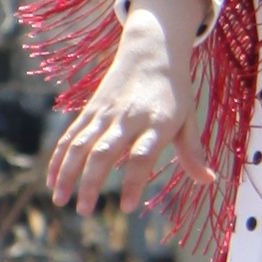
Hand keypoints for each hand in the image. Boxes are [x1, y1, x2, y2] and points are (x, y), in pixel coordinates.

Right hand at [45, 1, 202, 216]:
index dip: (133, 182)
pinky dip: (59, 158)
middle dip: (90, 183)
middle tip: (84, 211)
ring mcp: (106, 113)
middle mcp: (127, 118)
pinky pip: (71, 136)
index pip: (142, 156)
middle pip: (103, 152)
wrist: (152, 49)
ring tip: (60, 201)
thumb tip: (209, 181)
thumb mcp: (188, 117)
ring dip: (67, 174)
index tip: (127, 207)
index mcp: (156, 122)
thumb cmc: (174, 89)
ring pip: (80, 145)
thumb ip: (192, 151)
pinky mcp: (91, 110)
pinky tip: (52, 181)